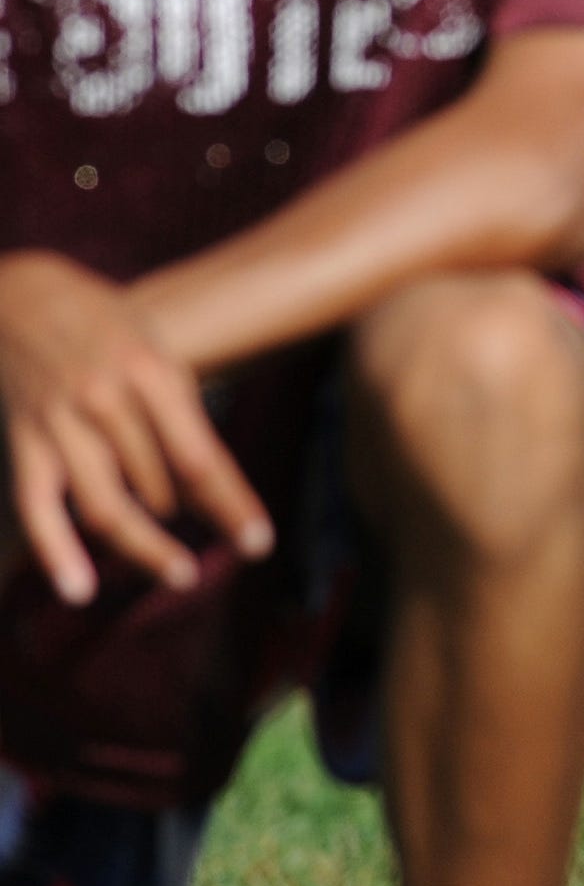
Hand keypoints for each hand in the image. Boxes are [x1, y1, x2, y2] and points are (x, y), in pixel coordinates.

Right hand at [0, 251, 270, 604]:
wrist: (13, 295)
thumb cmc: (102, 323)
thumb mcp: (155, 345)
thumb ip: (178, 408)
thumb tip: (201, 481)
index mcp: (150, 372)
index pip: (200, 458)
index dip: (231, 506)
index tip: (258, 543)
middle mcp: (104, 400)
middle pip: (158, 485)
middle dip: (190, 514)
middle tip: (220, 540)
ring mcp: (58, 423)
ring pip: (107, 506)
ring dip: (145, 547)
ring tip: (181, 574)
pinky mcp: (22, 441)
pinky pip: (38, 507)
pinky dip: (57, 552)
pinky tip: (80, 590)